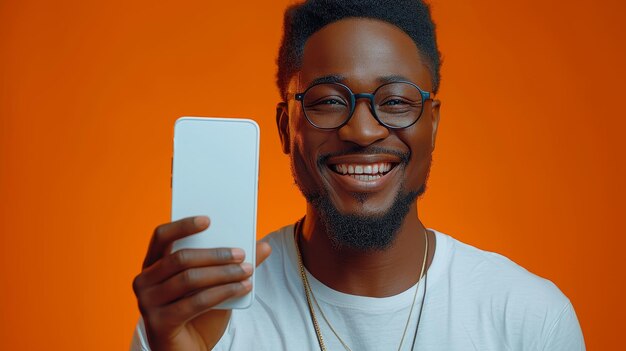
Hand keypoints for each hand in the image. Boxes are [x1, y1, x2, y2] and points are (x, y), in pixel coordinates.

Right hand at [132, 216, 271, 350]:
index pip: (161, 236)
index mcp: (152, 265)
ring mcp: (147, 303)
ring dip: (223, 273)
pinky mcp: (158, 322)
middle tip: (242, 253)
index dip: (183, 226)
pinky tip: (243, 288)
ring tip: (247, 271)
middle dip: (215, 254)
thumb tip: (264, 246)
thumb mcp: (216, 285)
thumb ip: (234, 265)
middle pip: (180, 257)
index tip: (209, 220)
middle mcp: (144, 281)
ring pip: (189, 279)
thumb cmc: (199, 315)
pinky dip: (223, 293)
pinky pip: (195, 302)